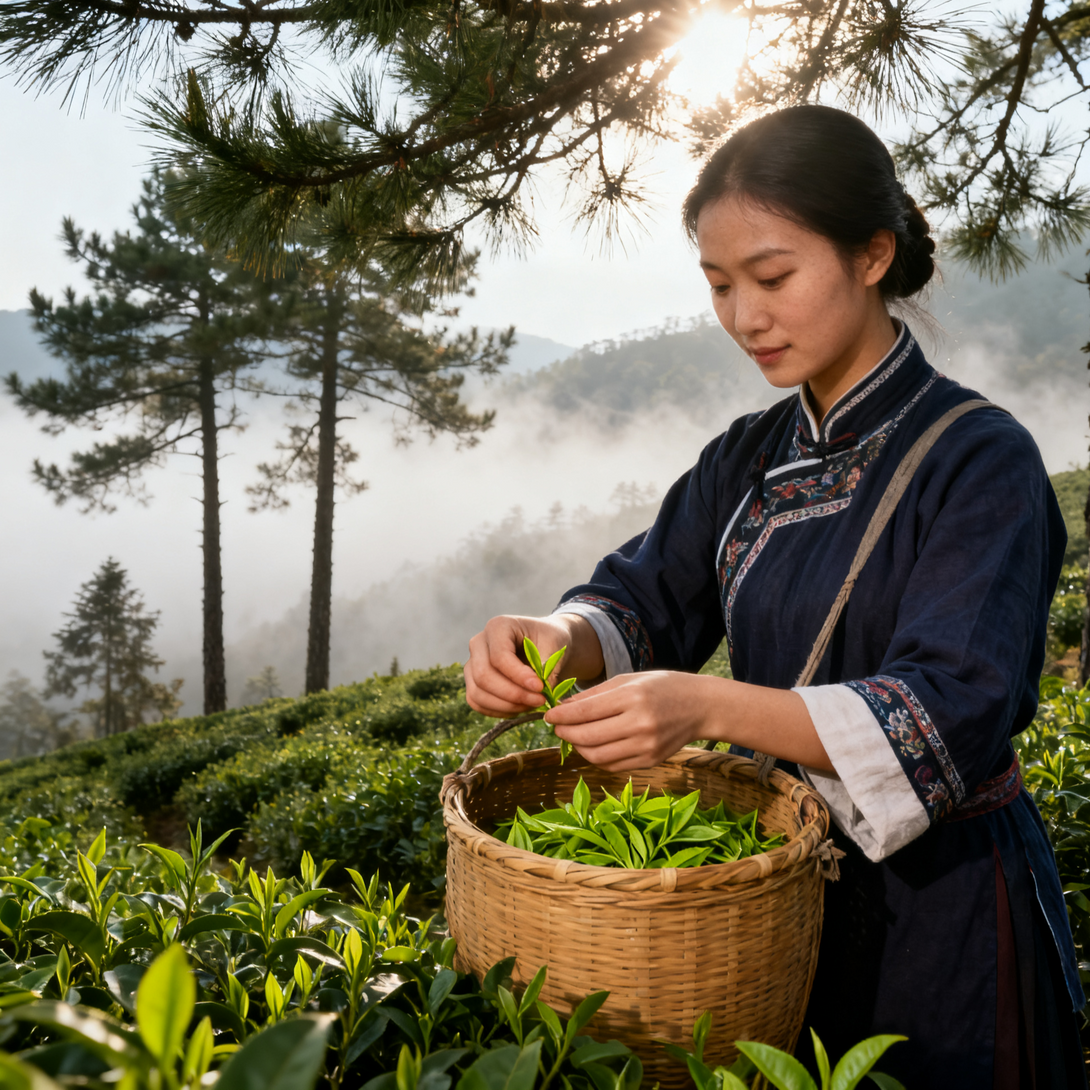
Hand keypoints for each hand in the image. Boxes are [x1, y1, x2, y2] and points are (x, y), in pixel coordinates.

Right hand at [465, 614, 599, 717]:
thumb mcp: (555, 647)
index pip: (499, 656)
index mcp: (498, 626)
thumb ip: (546, 668)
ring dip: (507, 705)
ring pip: (478, 693)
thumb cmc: (549, 641)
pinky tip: (521, 708)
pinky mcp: (473, 682)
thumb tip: (539, 693)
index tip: (540, 687)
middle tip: (540, 700)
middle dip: (513, 694)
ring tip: (533, 704)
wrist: (545, 645)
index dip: (518, 676)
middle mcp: (479, 643)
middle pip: (483, 676)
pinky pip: (478, 703)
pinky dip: (499, 711)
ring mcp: (473, 664)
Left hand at [545, 671, 721, 770]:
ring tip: (573, 736)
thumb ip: (594, 694)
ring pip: (598, 757)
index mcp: (632, 698)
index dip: (561, 716)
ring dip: (578, 748)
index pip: (586, 711)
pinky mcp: (650, 761)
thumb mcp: (628, 680)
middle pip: (588, 737)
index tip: (548, 715)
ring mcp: (646, 746)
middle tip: (556, 727)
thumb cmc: (662, 687)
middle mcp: (640, 724)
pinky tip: (593, 746)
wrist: (701, 706)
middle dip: (565, 733)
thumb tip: (562, 707)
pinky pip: (613, 766)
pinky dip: (597, 758)